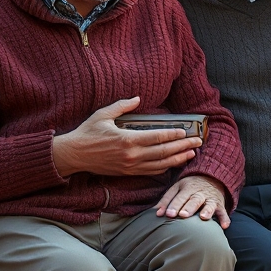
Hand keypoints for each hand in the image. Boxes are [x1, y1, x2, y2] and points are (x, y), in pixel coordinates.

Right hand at [52, 97, 201, 176]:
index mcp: (127, 139)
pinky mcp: (127, 173)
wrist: (73, 155)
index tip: (186, 132)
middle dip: (183, 147)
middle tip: (198, 142)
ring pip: (160, 165)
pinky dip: (164, 168)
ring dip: (178, 159)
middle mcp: (131, 155)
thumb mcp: (103, 114)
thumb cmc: (87, 133)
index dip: (174, 135)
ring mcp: (130, 166)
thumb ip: (123, 105)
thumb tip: (137, 98)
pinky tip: (173, 163)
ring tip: (191, 154)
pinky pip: (150, 172)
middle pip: (164, 152)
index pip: (157, 138)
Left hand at [156, 175, 230, 227]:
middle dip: (189, 208)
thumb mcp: (177, 188)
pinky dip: (225, 219)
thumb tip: (157, 214)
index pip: (180, 197)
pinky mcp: (220, 205)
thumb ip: (166, 200)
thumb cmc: (190, 187)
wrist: (212, 177)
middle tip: (183, 215)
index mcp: (188, 188)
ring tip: (203, 217)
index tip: (168, 214)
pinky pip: (223, 212)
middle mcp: (200, 193)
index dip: (174, 205)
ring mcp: (211, 199)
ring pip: (210, 205)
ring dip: (207, 210)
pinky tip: (224, 226)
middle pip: (194, 200)